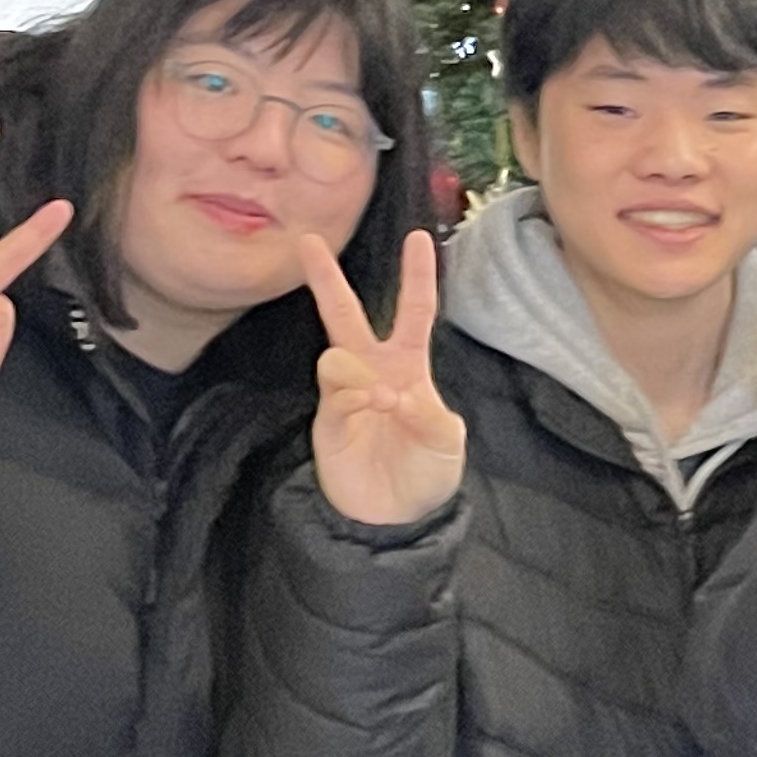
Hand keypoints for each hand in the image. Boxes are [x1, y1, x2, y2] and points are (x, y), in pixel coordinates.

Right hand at [298, 230, 465, 527]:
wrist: (396, 519)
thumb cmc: (426, 473)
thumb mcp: (447, 442)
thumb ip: (431, 415)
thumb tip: (396, 394)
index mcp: (409, 366)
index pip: (414, 310)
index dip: (417, 275)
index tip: (417, 237)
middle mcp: (373, 372)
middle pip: (345, 316)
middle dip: (326, 280)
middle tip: (309, 243)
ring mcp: (346, 395)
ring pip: (336, 357)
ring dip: (359, 373)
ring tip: (383, 400)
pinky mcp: (328, 422)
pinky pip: (333, 395)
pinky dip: (352, 398)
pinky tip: (370, 409)